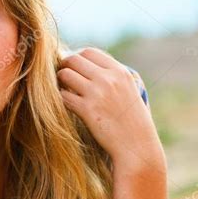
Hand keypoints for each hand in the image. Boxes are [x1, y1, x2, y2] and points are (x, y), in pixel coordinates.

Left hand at [57, 47, 162, 165]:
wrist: (136, 146)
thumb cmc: (133, 121)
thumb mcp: (130, 91)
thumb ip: (112, 77)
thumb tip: (88, 67)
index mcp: (120, 72)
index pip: (89, 52)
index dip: (77, 57)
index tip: (74, 67)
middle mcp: (109, 79)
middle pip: (74, 59)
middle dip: (64, 66)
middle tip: (63, 77)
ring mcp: (97, 94)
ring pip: (65, 75)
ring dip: (60, 82)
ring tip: (64, 90)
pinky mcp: (87, 110)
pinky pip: (63, 96)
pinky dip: (61, 98)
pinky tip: (67, 104)